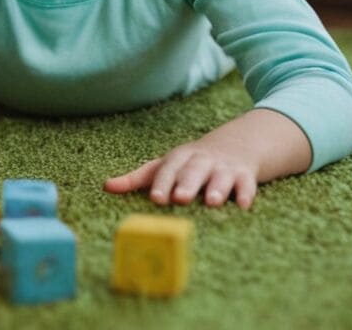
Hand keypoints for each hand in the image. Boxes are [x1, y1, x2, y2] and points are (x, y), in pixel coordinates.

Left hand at [103, 145, 259, 208]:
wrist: (236, 145)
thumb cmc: (190, 164)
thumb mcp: (165, 166)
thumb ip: (137, 179)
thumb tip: (105, 186)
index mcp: (179, 158)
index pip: (168, 169)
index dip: (162, 183)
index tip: (156, 198)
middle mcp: (201, 161)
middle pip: (193, 171)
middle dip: (187, 184)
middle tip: (180, 198)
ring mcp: (224, 167)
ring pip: (220, 176)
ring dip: (217, 188)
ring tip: (213, 202)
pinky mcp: (245, 175)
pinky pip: (246, 184)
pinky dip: (246, 194)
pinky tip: (243, 205)